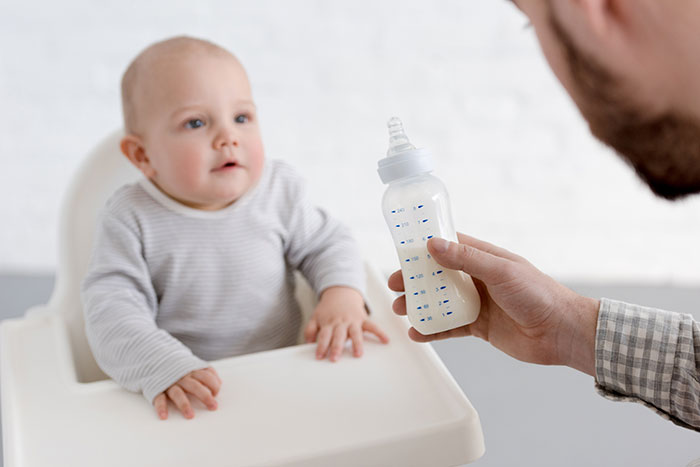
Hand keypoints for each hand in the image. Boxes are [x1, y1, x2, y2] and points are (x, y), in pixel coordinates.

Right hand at [153, 367, 221, 419]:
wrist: (158, 360)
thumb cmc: (182, 368)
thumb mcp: (195, 366)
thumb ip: (208, 373)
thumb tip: (219, 384)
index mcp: (192, 371)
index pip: (206, 377)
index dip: (214, 385)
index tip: (216, 395)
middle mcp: (181, 377)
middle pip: (195, 386)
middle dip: (205, 396)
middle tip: (213, 406)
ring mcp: (169, 383)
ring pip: (177, 394)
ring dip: (184, 405)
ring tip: (190, 416)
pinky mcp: (158, 389)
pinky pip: (159, 399)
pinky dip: (161, 407)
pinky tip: (164, 416)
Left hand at [304, 286, 389, 361]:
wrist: (341, 293)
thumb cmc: (328, 309)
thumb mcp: (315, 317)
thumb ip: (310, 330)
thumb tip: (308, 344)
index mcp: (328, 323)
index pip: (324, 336)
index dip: (321, 346)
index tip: (319, 357)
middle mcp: (340, 322)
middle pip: (338, 336)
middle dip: (336, 347)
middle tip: (334, 359)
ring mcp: (352, 321)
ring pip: (355, 333)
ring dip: (356, 344)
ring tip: (358, 354)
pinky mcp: (363, 319)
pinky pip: (372, 326)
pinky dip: (379, 333)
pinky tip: (385, 340)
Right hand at [388, 233, 599, 375]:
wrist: (560, 332)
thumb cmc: (538, 294)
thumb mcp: (500, 271)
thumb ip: (466, 258)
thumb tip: (434, 245)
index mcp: (484, 258)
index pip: (449, 246)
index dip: (425, 248)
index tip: (403, 251)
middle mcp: (479, 279)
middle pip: (438, 276)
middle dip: (415, 280)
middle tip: (395, 285)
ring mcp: (479, 303)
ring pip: (441, 301)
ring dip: (420, 305)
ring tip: (400, 309)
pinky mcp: (480, 327)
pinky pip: (451, 327)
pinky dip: (433, 330)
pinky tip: (418, 333)